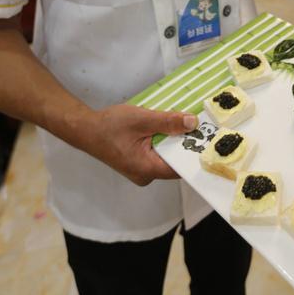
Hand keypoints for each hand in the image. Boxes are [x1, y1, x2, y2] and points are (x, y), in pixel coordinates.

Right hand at [82, 103, 198, 185]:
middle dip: (185, 144)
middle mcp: (145, 175)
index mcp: (147, 169)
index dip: (194, 153)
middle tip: (201, 126)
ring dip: (174, 140)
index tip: (208, 139)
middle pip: (174, 161)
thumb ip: (168, 122)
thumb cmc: (111, 126)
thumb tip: (192, 123)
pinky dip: (163, 140)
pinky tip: (169, 126)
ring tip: (188, 123)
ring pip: (165, 156)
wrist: (85, 129)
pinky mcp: (137, 162)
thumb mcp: (142, 119)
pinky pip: (156, 153)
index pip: (179, 167)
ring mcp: (140, 170)